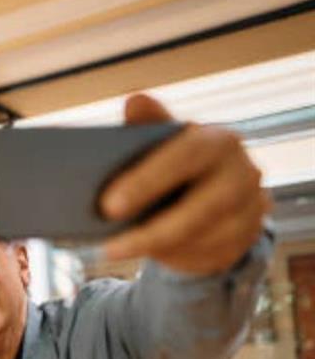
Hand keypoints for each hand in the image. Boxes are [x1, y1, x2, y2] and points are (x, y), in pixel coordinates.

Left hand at [100, 93, 269, 274]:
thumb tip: (135, 100)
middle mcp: (243, 172)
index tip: (107, 206)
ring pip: (204, 237)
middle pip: (201, 207)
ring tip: (117, 251)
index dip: (147, 181)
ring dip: (158, 248)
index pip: (187, 156)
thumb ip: (148, 126)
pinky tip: (147, 256)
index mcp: (219, 141)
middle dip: (152, 230)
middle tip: (108, 246)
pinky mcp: (248, 236)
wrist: (215, 193)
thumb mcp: (162, 144)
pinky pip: (210, 255)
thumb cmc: (176, 163)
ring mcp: (251, 207)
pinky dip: (176, 257)